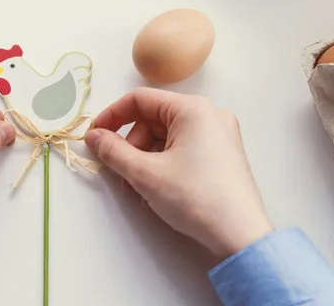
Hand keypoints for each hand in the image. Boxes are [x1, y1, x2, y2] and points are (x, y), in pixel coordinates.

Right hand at [85, 88, 272, 257]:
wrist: (239, 235)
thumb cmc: (194, 197)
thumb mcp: (145, 173)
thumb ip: (113, 151)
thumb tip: (94, 136)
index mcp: (193, 109)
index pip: (140, 100)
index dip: (112, 116)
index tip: (95, 137)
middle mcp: (210, 114)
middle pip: (154, 120)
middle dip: (132, 146)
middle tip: (123, 174)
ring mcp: (220, 135)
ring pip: (167, 137)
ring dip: (146, 159)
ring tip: (142, 189)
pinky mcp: (224, 155)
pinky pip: (184, 149)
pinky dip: (165, 164)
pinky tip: (160, 190)